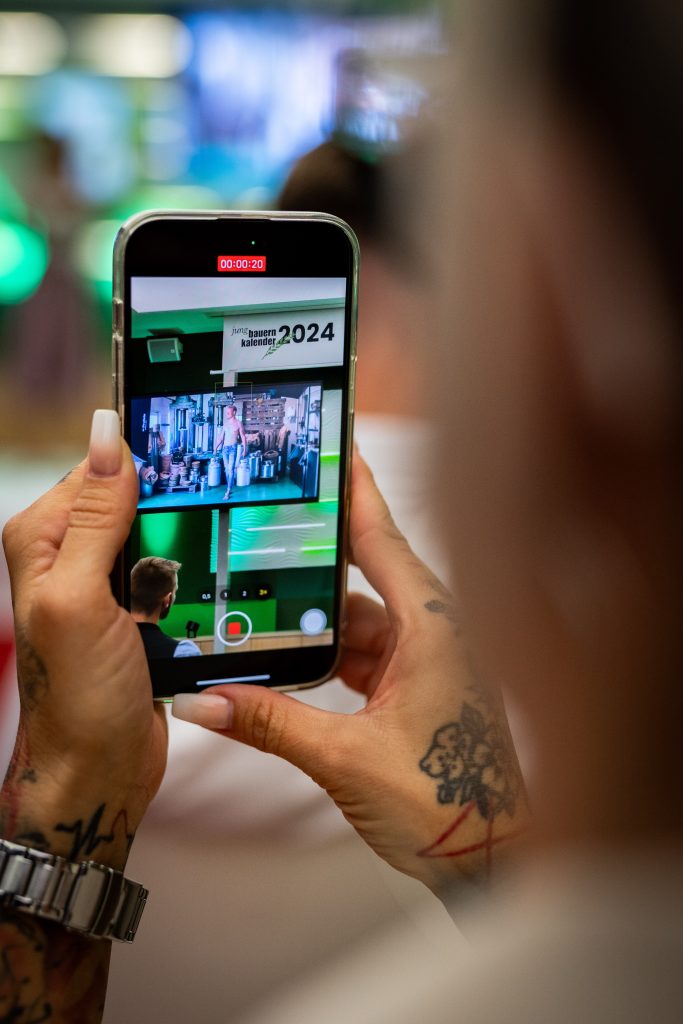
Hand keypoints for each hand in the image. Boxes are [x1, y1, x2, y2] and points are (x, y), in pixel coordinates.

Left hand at [1, 411, 166, 870]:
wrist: (101, 770)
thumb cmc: (76, 696)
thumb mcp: (79, 597)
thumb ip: (93, 516)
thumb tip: (107, 434)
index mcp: (44, 538)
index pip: (100, 471)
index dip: (147, 465)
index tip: (197, 461)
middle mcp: (74, 556)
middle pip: (139, 500)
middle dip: (175, 513)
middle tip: (199, 533)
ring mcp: (110, 584)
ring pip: (167, 536)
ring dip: (190, 549)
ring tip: (201, 572)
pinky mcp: (141, 610)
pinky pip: (179, 574)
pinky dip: (197, 579)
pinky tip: (209, 590)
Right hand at [173, 455, 526, 891]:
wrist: (493, 860)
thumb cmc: (445, 804)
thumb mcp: (345, 759)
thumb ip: (270, 724)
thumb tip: (202, 702)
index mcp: (433, 626)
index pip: (381, 537)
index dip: (353, 488)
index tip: (329, 441)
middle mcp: (436, 629)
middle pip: (364, 572)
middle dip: (311, 557)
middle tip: (262, 523)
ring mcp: (430, 657)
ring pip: (361, 617)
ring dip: (315, 618)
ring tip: (255, 600)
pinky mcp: (421, 684)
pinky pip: (367, 651)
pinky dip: (330, 653)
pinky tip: (288, 657)